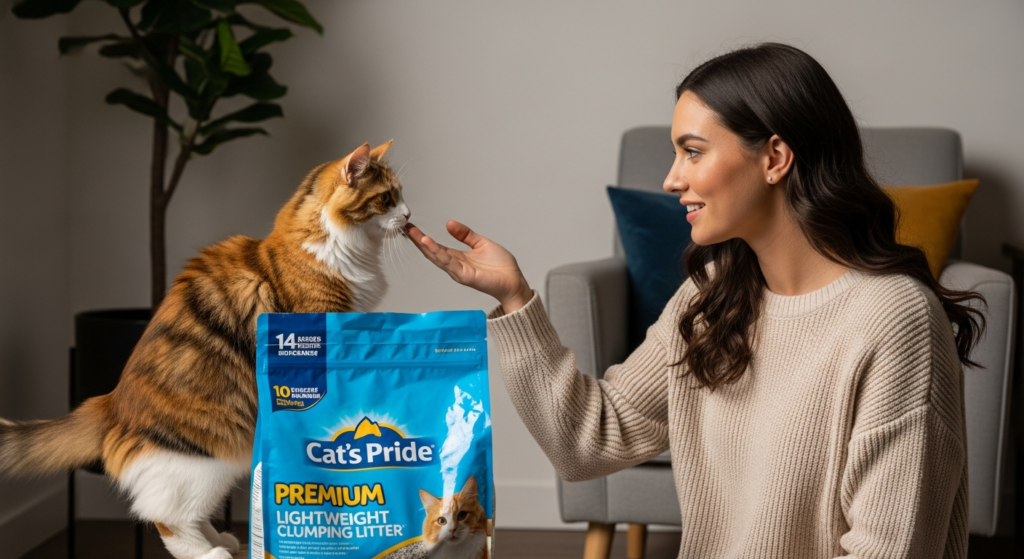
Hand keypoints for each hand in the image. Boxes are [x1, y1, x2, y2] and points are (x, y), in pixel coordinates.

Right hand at [405, 220, 532, 312]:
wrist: (514, 282)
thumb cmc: (501, 267)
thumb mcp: (481, 244)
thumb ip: (465, 235)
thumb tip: (449, 223)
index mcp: (458, 258)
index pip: (436, 246)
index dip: (423, 237)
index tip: (411, 227)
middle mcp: (454, 266)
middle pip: (431, 252)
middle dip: (418, 240)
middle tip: (405, 228)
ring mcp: (458, 272)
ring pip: (437, 257)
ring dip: (424, 245)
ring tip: (414, 233)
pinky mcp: (465, 276)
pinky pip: (448, 263)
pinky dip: (437, 253)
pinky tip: (429, 243)